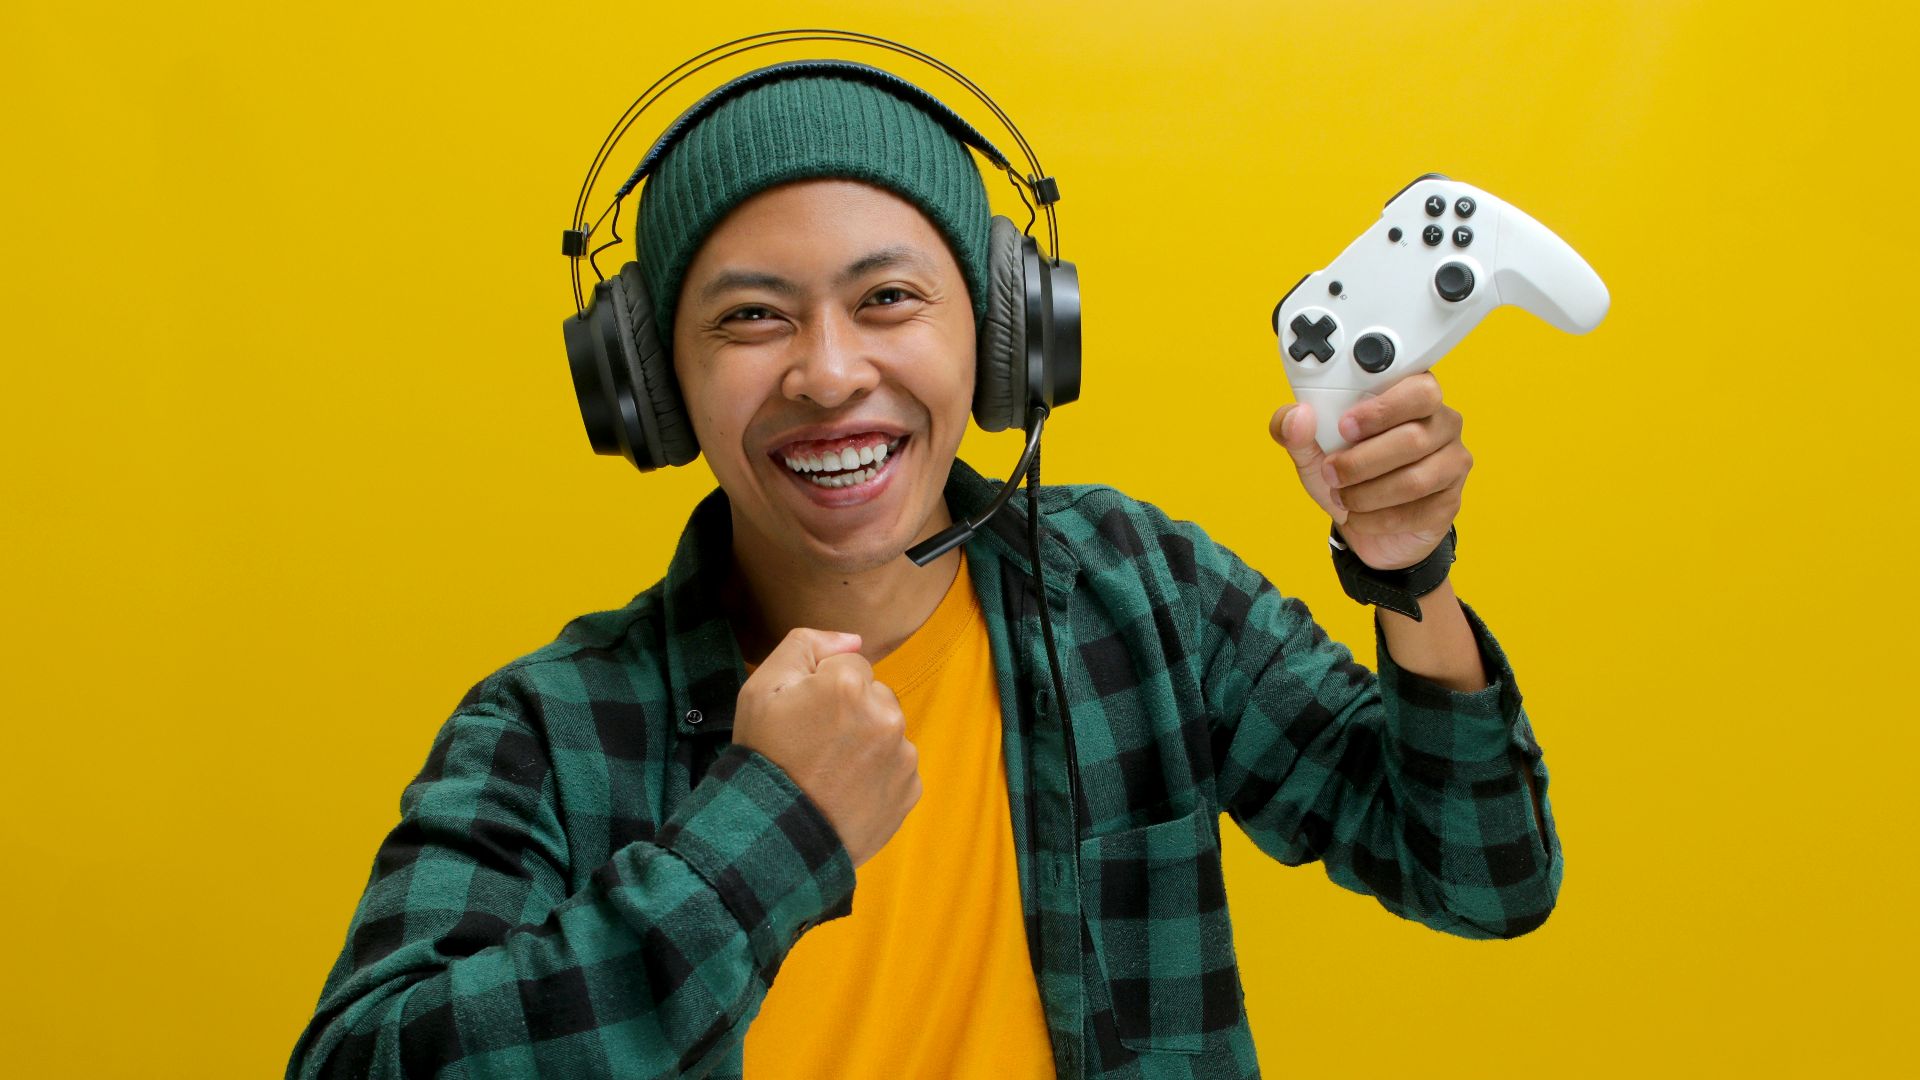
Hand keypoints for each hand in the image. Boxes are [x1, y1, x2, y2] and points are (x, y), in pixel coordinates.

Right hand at [732, 627, 920, 870]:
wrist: (774, 837)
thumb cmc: (764, 758)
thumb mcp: (761, 688)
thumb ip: (806, 644)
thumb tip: (853, 639)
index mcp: (850, 683)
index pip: (849, 664)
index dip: (822, 688)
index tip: (804, 717)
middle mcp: (886, 714)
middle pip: (874, 695)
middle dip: (852, 711)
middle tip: (816, 746)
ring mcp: (902, 755)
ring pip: (887, 731)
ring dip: (867, 742)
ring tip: (831, 772)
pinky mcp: (910, 790)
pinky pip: (897, 767)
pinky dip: (878, 775)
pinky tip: (847, 791)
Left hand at [1269, 373, 1470, 570]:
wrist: (1366, 524)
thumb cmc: (1348, 474)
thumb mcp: (1312, 451)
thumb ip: (1295, 430)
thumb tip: (1297, 416)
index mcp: (1413, 396)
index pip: (1419, 388)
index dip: (1382, 409)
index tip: (1344, 427)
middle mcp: (1442, 423)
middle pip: (1415, 438)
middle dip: (1362, 461)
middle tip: (1332, 472)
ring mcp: (1453, 463)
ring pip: (1415, 480)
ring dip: (1367, 494)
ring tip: (1342, 497)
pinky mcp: (1450, 501)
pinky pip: (1417, 512)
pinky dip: (1377, 519)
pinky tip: (1361, 516)